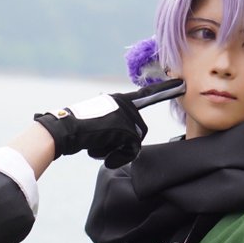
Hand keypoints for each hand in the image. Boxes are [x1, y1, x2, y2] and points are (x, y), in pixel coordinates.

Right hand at [34, 86, 159, 167]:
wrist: (63, 130)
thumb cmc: (75, 129)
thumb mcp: (95, 121)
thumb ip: (112, 125)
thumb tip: (118, 140)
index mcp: (118, 99)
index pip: (145, 94)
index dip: (165, 90)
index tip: (181, 84)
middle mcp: (123, 103)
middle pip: (138, 131)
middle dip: (123, 145)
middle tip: (103, 145)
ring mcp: (124, 114)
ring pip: (133, 141)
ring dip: (117, 151)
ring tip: (97, 146)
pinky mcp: (124, 127)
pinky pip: (130, 150)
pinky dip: (117, 158)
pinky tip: (102, 153)